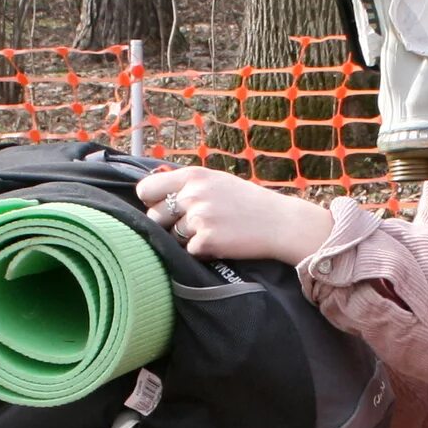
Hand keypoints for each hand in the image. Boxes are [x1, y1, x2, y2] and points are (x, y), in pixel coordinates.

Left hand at [136, 164, 333, 267]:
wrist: (280, 222)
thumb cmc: (247, 203)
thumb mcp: (216, 181)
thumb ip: (187, 185)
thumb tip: (151, 194)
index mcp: (193, 175)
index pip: (146, 189)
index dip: (151, 201)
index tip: (162, 208)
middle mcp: (193, 194)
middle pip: (155, 216)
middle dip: (168, 225)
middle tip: (191, 226)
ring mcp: (199, 218)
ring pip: (173, 237)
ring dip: (187, 240)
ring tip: (213, 232)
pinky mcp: (207, 241)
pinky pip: (190, 252)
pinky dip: (202, 252)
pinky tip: (221, 244)